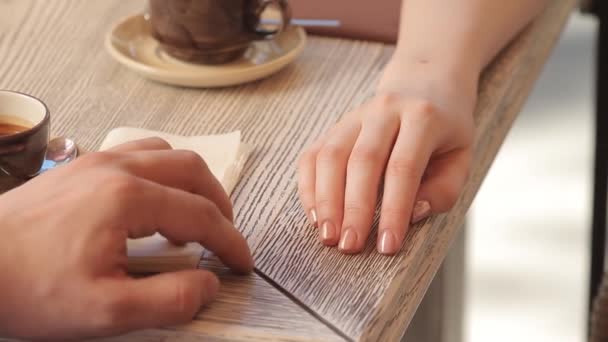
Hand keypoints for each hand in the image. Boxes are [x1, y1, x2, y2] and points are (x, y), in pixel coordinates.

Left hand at [0, 138, 253, 339]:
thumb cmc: (27, 287)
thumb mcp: (105, 312)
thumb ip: (169, 301)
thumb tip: (208, 284)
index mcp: (127, 198)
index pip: (200, 215)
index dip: (230, 241)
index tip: (241, 263)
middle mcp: (116, 169)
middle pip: (192, 170)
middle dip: (219, 204)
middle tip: (226, 236)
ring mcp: (96, 162)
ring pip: (167, 154)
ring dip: (192, 184)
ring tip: (194, 219)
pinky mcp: (81, 167)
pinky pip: (138, 154)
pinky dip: (163, 174)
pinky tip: (154, 203)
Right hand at [298, 61, 477, 254]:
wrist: (425, 81)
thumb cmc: (445, 128)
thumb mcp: (461, 157)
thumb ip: (443, 189)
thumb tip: (413, 214)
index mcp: (423, 117)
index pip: (403, 167)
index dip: (394, 209)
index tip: (387, 245)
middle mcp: (384, 110)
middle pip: (362, 160)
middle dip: (354, 208)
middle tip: (350, 246)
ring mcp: (354, 116)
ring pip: (331, 155)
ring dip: (325, 199)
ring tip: (327, 236)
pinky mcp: (334, 126)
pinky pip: (313, 155)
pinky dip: (309, 187)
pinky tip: (315, 216)